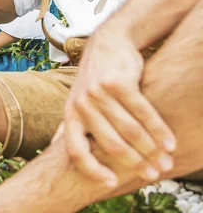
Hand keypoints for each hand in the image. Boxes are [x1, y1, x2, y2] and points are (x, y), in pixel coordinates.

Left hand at [63, 28, 175, 185]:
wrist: (108, 44)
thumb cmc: (94, 79)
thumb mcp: (76, 100)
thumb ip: (72, 124)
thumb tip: (55, 149)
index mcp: (70, 114)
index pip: (75, 150)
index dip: (91, 170)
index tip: (111, 182)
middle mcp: (82, 105)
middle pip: (111, 144)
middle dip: (135, 163)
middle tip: (153, 174)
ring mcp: (99, 93)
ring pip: (130, 130)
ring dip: (152, 150)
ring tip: (166, 163)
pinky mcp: (118, 83)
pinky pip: (143, 112)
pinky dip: (159, 130)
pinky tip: (170, 143)